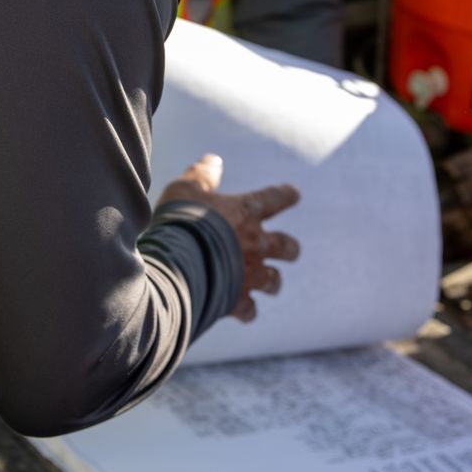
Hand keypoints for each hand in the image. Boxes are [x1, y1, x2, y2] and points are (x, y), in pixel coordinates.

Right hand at [158, 154, 299, 321]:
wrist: (176, 263)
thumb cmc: (179, 221)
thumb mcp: (184, 189)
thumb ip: (202, 175)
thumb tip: (213, 160)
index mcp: (246, 212)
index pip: (275, 198)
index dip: (286, 195)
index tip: (294, 194)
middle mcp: (255, 243)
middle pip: (287, 247)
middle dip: (289, 248)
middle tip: (288, 249)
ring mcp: (249, 273)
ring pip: (274, 281)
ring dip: (271, 281)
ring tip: (267, 283)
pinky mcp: (236, 299)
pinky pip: (249, 310)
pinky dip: (246, 310)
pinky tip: (242, 311)